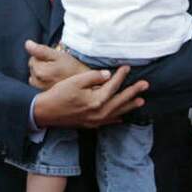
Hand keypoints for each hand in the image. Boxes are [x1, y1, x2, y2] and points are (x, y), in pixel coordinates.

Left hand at [26, 40, 89, 89]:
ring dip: (42, 72)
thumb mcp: (59, 55)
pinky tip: (55, 80)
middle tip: (57, 65)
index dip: (44, 56)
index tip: (55, 59)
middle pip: (33, 67)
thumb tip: (27, 44)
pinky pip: (38, 84)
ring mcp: (39, 89)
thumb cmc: (73, 69)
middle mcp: (37, 82)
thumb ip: (41, 50)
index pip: (33, 57)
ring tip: (56, 73)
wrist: (85, 85)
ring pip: (35, 75)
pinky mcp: (43, 94)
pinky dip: (44, 81)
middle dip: (42, 64)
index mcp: (39, 71)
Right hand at [33, 66, 147, 128]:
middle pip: (120, 100)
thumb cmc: (58, 94)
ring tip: (141, 101)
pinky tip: (122, 117)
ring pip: (117, 113)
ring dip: (129, 106)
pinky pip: (108, 122)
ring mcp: (95, 120)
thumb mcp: (75, 81)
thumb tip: (108, 74)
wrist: (45, 112)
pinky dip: (117, 118)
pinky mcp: (90, 124)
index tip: (127, 67)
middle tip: (145, 85)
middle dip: (133, 92)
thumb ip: (93, 77)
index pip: (113, 86)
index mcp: (96, 100)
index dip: (121, 76)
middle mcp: (99, 112)